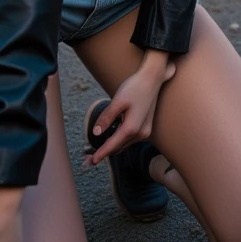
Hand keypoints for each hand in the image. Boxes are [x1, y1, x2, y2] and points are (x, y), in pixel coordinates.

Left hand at [85, 53, 175, 167]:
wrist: (153, 78)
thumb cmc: (135, 87)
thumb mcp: (118, 101)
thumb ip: (106, 118)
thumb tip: (95, 133)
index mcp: (131, 128)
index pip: (113, 145)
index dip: (101, 154)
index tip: (91, 162)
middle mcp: (140, 133)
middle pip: (118, 148)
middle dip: (104, 153)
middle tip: (88, 159)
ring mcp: (145, 132)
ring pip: (124, 144)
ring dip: (112, 148)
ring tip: (96, 151)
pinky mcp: (146, 128)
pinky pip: (130, 139)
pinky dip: (119, 141)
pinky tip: (111, 139)